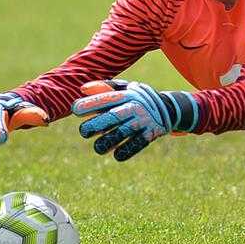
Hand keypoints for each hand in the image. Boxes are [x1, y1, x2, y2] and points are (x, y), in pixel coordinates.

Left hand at [72, 79, 197, 161]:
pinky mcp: (150, 134)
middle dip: (95, 126)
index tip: (76, 110)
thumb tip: (83, 89)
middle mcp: (135, 107)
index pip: (106, 99)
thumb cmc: (138, 98)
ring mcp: (143, 121)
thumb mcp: (126, 88)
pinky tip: (116, 155)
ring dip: (106, 143)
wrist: (169, 108)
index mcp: (127, 95)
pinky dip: (125, 151)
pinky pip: (136, 145)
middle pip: (112, 117)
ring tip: (98, 148)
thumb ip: (106, 88)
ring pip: (122, 134)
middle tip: (84, 132)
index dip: (90, 104)